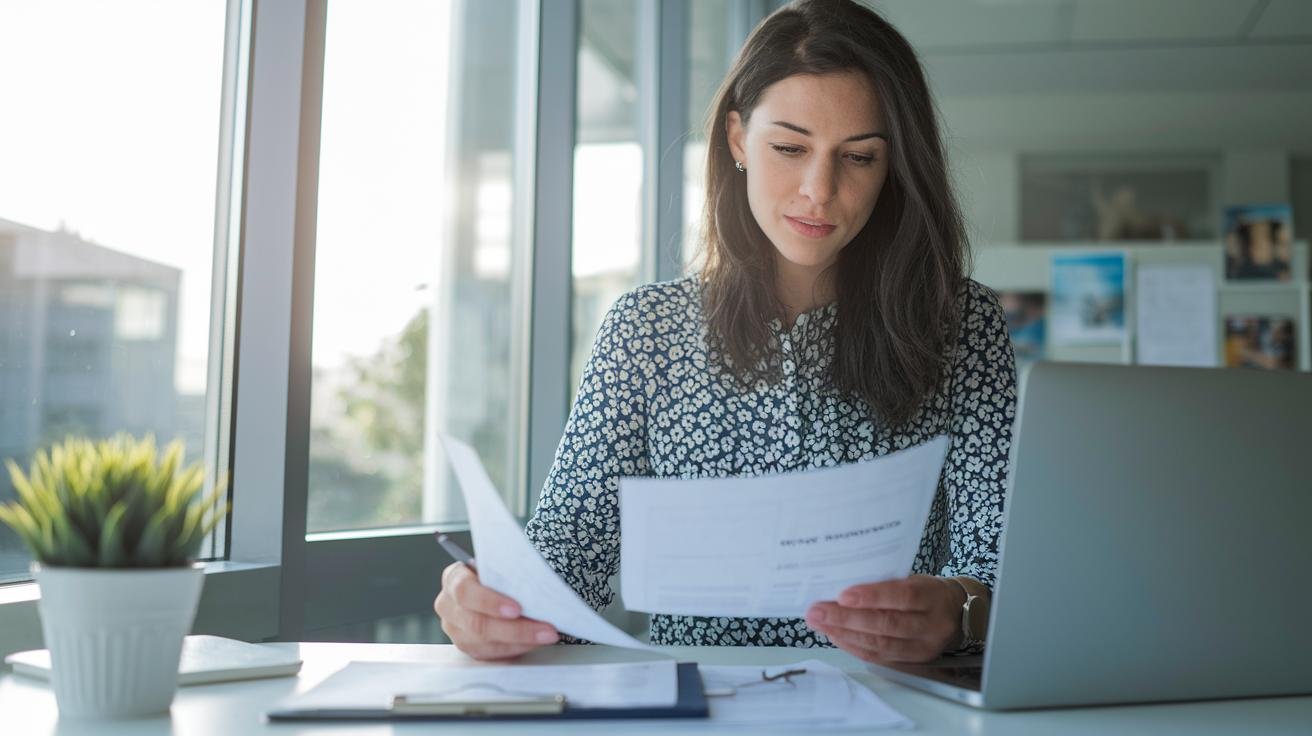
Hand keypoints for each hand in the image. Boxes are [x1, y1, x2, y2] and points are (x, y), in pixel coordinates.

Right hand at [434, 561, 559, 659]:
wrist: (490, 586)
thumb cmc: (497, 573)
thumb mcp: (498, 563)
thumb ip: (508, 570)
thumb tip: (536, 580)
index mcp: (453, 578)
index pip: (465, 591)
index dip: (490, 602)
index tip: (517, 609)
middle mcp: (448, 605)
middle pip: (477, 623)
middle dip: (515, 629)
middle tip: (545, 629)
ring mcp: (455, 630)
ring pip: (485, 643)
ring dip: (521, 641)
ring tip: (546, 635)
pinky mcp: (468, 647)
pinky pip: (491, 654)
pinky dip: (516, 649)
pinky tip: (535, 642)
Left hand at [804, 575, 964, 663]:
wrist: (955, 613)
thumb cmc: (925, 590)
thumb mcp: (913, 577)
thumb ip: (885, 582)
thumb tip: (840, 585)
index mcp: (933, 596)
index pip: (903, 596)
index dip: (872, 597)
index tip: (842, 595)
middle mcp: (932, 625)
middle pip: (887, 624)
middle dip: (846, 619)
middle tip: (817, 612)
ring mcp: (924, 647)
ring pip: (881, 644)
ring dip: (845, 634)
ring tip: (819, 624)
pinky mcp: (913, 661)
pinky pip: (879, 657)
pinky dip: (853, 646)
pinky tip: (834, 636)